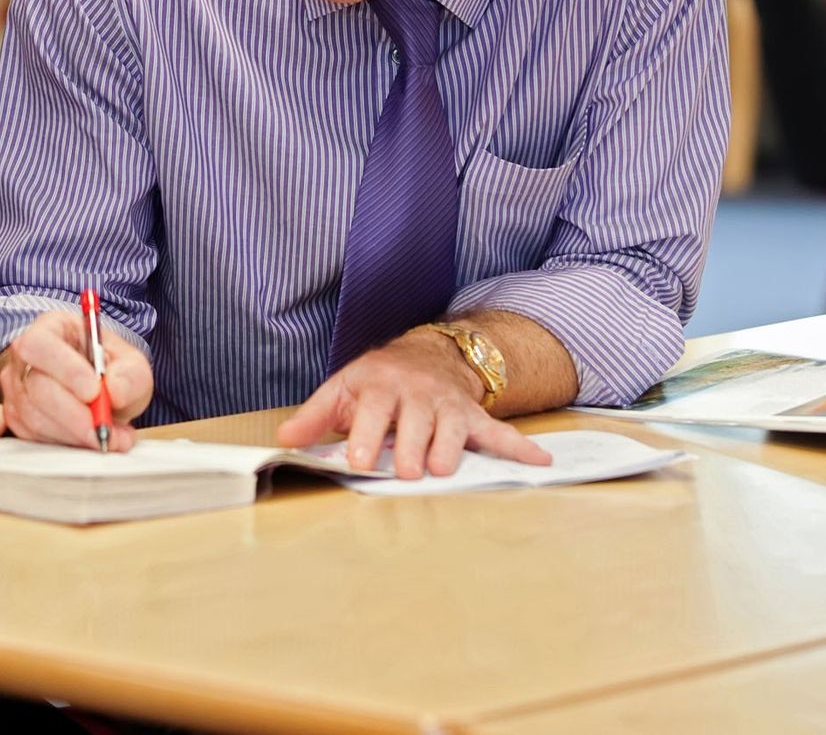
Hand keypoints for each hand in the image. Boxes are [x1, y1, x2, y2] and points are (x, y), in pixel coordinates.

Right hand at [0, 309, 153, 450]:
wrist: (102, 396)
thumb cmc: (111, 372)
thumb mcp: (132, 366)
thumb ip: (130, 376)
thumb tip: (115, 390)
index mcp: (50, 329)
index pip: (40, 343)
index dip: (65, 368)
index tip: (94, 392)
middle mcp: (25, 359)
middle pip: (36, 386)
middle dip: (73, 414)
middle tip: (104, 428)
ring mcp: (17, 390)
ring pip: (33, 417)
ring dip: (74, 433)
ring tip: (111, 436)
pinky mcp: (17, 420)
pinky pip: (35, 437)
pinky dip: (67, 443)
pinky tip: (93, 440)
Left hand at [275, 330, 550, 477]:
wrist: (427, 354)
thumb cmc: (378, 380)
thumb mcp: (342, 389)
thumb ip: (315, 416)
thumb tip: (285, 438)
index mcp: (379, 387)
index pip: (371, 411)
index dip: (364, 435)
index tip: (357, 460)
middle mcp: (416, 394)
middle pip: (414, 422)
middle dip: (409, 447)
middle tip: (404, 471)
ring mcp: (447, 405)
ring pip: (451, 428)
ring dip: (448, 449)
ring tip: (441, 469)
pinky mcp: (473, 417)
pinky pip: (499, 432)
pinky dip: (520, 447)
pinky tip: (540, 461)